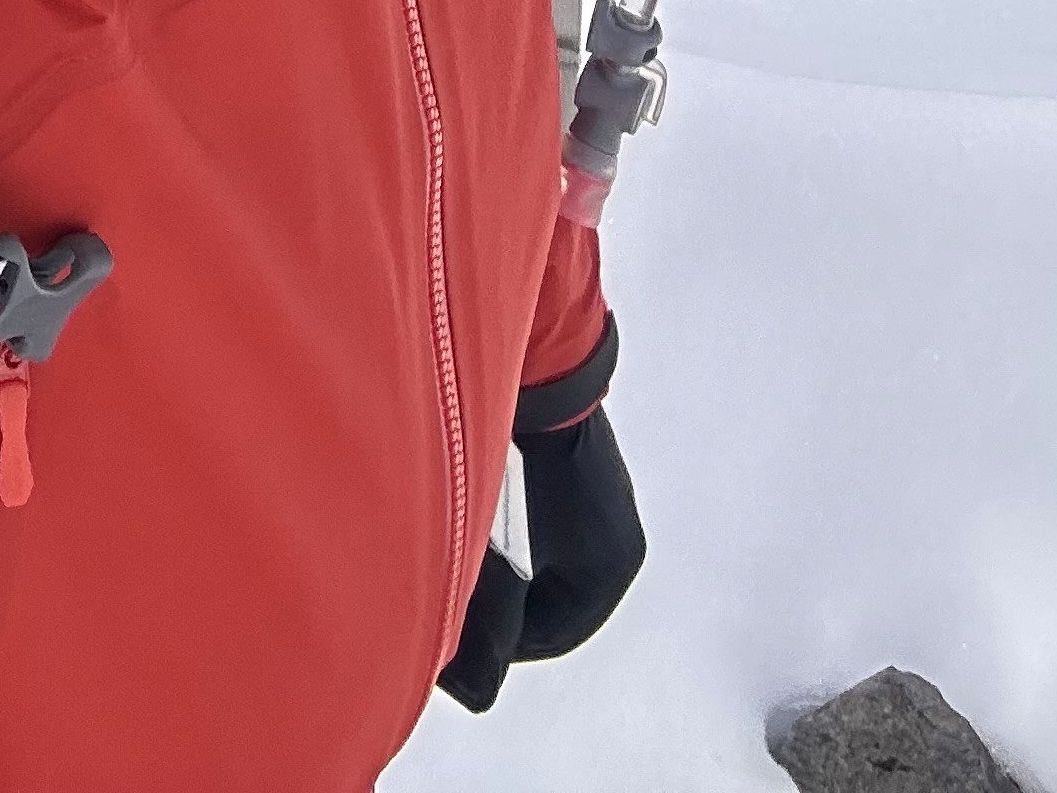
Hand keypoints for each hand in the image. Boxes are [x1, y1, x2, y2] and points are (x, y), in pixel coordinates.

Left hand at [437, 405, 645, 713]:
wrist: (536, 364)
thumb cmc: (524, 468)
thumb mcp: (507, 564)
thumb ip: (491, 627)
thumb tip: (475, 692)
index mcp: (609, 568)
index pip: (552, 636)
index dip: (499, 644)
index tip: (455, 635)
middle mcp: (610, 533)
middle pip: (544, 592)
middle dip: (496, 597)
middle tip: (446, 589)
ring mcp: (593, 492)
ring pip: (534, 549)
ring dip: (495, 556)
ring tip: (448, 547)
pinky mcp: (566, 458)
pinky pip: (530, 510)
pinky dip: (498, 518)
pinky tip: (462, 503)